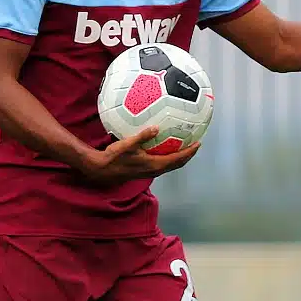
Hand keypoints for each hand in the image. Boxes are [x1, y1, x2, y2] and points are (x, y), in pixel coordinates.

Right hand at [80, 128, 199, 185]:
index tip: (198, 144)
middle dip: (188, 155)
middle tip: (196, 145)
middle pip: (177, 164)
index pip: (177, 159)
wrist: (103, 170)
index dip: (189, 152)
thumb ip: (143, 136)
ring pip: (170, 165)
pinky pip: (162, 164)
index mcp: (154, 164)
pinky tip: (165, 148)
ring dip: (179, 158)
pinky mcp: (144, 171)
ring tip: (185, 147)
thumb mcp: (128, 144)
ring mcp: (150, 172)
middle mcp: (154, 170)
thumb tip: (156, 127)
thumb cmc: (114, 157)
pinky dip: (169, 158)